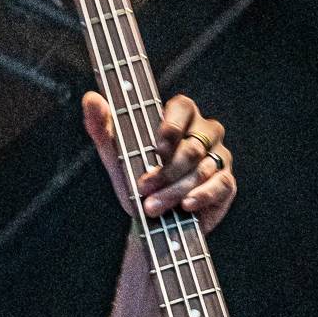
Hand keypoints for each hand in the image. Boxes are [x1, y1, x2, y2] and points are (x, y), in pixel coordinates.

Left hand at [83, 91, 236, 233]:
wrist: (148, 217)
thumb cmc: (134, 176)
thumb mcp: (113, 153)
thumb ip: (101, 125)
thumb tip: (92, 99)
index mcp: (180, 116)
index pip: (183, 107)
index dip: (172, 126)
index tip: (155, 147)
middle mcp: (204, 132)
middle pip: (192, 145)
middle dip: (165, 171)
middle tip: (143, 188)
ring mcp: (218, 157)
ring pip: (201, 169)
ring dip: (174, 190)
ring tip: (153, 206)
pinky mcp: (226, 183)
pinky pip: (219, 185)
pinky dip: (200, 196)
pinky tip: (185, 205)